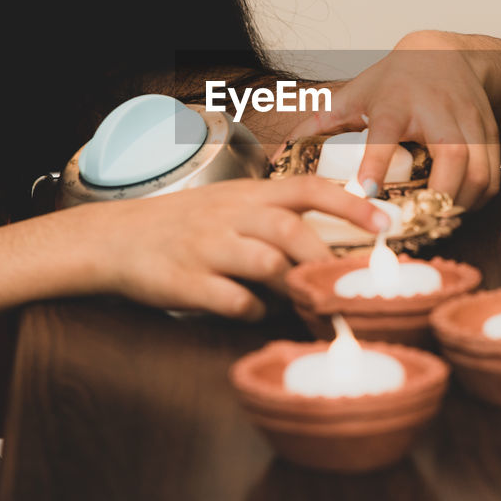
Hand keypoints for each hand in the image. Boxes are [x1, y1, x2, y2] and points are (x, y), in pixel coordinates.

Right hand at [76, 177, 388, 320]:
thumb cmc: (184, 224)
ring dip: (293, 286)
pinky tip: (255, 312)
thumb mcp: (231, 204)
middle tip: (346, 286)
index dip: (351, 204)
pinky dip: (253, 310)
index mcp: (248, 194)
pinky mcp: (184, 282)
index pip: (308, 188)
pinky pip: (231, 299)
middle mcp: (230, 216)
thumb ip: (277, 216)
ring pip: (266, 264)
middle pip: (291, 230)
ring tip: (303, 301)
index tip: (386, 223)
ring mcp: (207, 248)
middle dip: (325, 259)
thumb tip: (335, 242)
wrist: (113, 238)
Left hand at [284, 31, 500, 208]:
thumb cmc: (398, 78)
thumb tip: (280, 156)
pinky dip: (476, 200)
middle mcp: (437, 113)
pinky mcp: (490, 134)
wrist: (447, 54)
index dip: (376, 164)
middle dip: (438, 199)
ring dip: (459, 206)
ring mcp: (469, 123)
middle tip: (415, 224)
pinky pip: (491, 177)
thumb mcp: (355, 94)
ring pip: (478, 172)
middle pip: (451, 157)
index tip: (367, 192)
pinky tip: (456, 207)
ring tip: (436, 222)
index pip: (386, 133)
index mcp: (396, 103)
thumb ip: (317, 125)